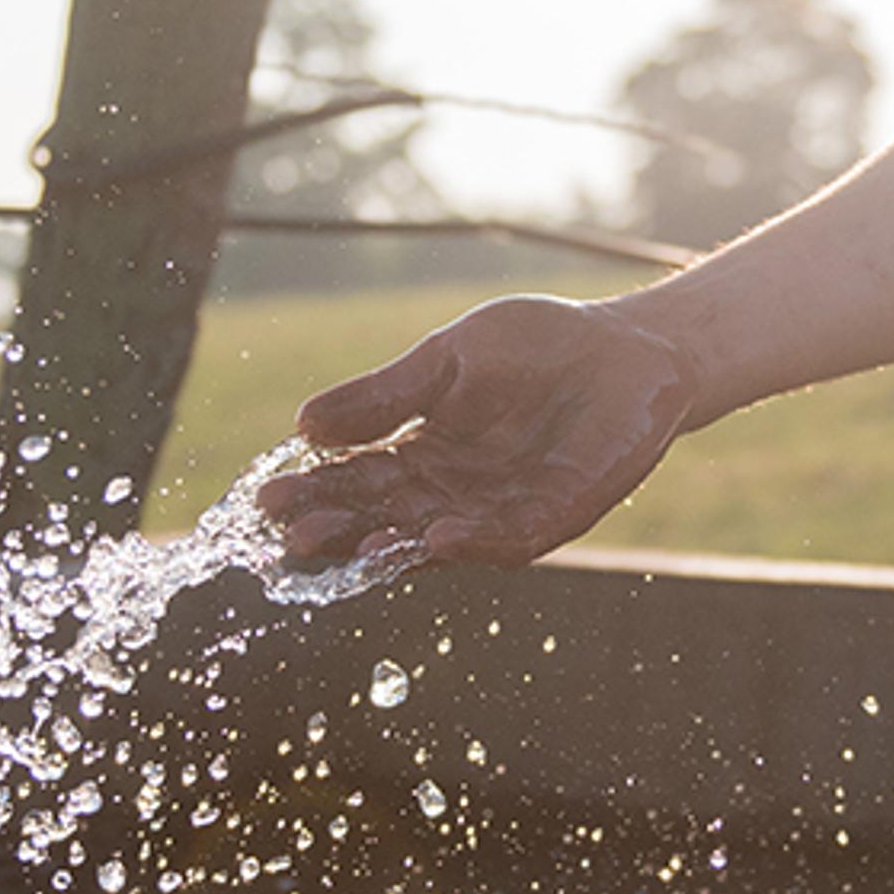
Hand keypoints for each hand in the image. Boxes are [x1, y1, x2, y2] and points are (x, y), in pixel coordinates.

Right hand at [260, 295, 703, 567]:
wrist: (629, 349)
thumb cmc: (538, 346)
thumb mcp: (449, 360)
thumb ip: (385, 396)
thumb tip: (302, 426)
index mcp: (422, 452)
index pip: (355, 479)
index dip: (312, 490)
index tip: (264, 497)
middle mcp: (453, 494)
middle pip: (382, 520)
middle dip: (335, 528)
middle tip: (289, 533)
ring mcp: (499, 512)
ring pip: (430, 541)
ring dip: (387, 547)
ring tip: (343, 543)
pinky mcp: (550, 519)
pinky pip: (502, 540)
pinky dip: (467, 542)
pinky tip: (430, 539)